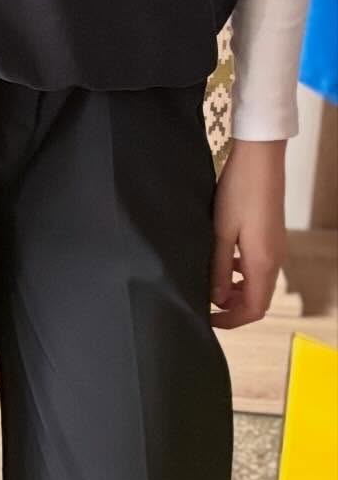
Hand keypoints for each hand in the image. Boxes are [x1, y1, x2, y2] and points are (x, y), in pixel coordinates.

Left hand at [210, 139, 286, 329]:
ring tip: (208, 280)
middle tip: (204, 300)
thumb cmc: (238, 193)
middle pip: (256, 298)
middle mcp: (274, 260)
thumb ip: (217, 268)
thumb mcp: (221, 232)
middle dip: (231, 306)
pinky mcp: (270, 235)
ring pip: (256, 281)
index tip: (206, 318)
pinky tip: (221, 258)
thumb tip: (215, 298)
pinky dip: (240, 270)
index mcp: (262, 264)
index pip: (253, 309)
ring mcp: (275, 247)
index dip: (231, 320)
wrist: (259, 159)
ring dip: (235, 287)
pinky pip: (257, 264)